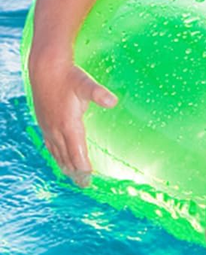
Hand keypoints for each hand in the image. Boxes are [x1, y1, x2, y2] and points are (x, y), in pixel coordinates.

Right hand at [29, 59, 116, 185]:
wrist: (46, 69)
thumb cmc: (69, 77)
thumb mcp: (86, 84)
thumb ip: (99, 94)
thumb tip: (113, 101)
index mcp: (68, 124)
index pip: (77, 152)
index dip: (83, 167)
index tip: (89, 179)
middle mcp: (56, 129)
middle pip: (67, 156)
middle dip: (75, 171)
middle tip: (84, 185)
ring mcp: (48, 126)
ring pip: (57, 152)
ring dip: (65, 165)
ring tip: (73, 177)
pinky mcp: (44, 122)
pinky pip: (49, 144)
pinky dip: (55, 154)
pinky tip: (58, 157)